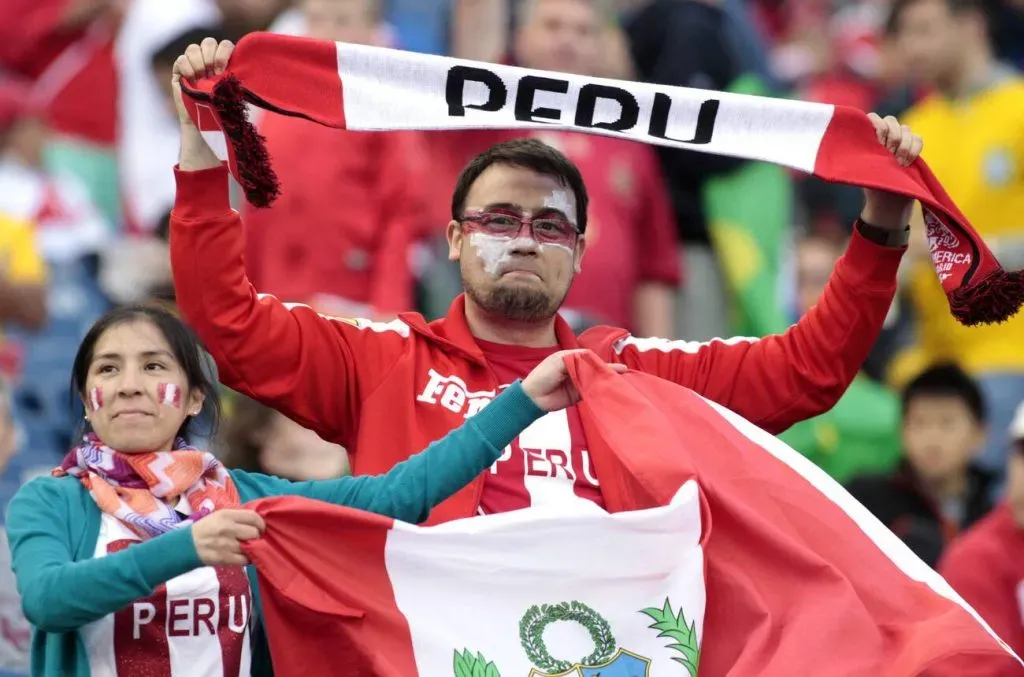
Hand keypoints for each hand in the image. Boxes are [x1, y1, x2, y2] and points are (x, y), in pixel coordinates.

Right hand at [171, 37, 234, 127]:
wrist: (204, 124)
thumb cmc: (222, 109)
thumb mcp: (232, 91)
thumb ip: (234, 76)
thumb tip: (244, 65)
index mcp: (223, 62)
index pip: (224, 44)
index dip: (223, 53)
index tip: (223, 70)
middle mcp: (208, 59)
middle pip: (208, 42)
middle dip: (211, 57)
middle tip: (213, 74)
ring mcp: (192, 63)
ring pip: (193, 48)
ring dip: (199, 62)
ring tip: (201, 78)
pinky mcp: (179, 70)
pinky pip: (181, 59)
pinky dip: (187, 67)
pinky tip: (192, 79)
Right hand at [191, 509, 264, 566]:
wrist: (186, 546)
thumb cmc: (205, 529)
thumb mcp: (219, 516)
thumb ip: (237, 517)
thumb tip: (256, 521)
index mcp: (227, 515)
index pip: (253, 517)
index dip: (260, 523)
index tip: (260, 528)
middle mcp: (228, 528)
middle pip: (254, 532)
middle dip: (257, 536)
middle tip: (253, 539)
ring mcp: (227, 544)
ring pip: (251, 547)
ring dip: (252, 548)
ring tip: (246, 547)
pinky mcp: (225, 558)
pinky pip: (245, 560)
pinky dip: (247, 559)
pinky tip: (242, 556)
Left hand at [521, 350, 626, 411]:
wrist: (533, 397)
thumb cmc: (542, 375)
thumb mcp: (557, 361)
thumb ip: (575, 358)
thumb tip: (592, 358)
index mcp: (570, 357)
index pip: (589, 357)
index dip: (599, 360)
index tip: (608, 364)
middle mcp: (576, 368)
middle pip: (595, 368)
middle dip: (607, 369)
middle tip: (622, 371)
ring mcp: (578, 381)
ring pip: (595, 379)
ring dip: (606, 379)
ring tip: (621, 379)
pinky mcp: (579, 394)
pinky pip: (592, 391)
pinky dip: (601, 390)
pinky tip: (610, 388)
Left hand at [861, 113, 923, 229]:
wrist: (887, 202)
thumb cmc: (870, 185)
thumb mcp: (861, 170)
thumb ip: (860, 154)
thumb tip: (848, 146)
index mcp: (868, 138)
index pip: (872, 118)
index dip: (876, 125)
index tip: (877, 140)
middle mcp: (884, 136)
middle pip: (891, 120)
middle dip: (892, 136)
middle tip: (889, 154)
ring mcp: (900, 141)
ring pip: (906, 129)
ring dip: (904, 145)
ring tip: (899, 163)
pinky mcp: (913, 148)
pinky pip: (918, 138)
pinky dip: (915, 148)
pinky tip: (908, 162)